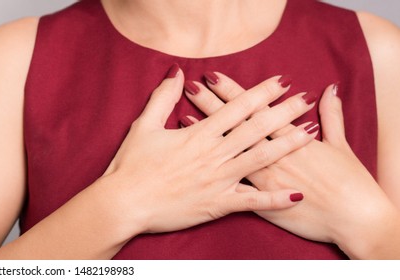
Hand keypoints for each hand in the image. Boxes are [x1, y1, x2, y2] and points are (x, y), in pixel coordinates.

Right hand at [101, 64, 314, 234]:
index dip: (261, 94)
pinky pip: (251, 201)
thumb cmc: (131, 166)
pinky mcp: (217, 204)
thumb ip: (162, 98)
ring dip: (287, 145)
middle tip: (305, 100)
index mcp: (197, 135)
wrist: (124, 203)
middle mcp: (213, 155)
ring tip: (310, 132)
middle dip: (283, 112)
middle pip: (255, 129)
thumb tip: (176, 73)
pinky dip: (274, 199)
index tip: (280, 83)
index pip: (236, 108)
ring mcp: (218, 180)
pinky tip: (295, 194)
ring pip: (260, 159)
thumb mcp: (144, 126)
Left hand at [185, 72, 399, 257]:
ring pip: (229, 150)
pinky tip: (196, 156)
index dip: (233, 92)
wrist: (353, 217)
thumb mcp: (340, 145)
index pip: (254, 110)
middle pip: (236, 125)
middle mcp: (272, 156)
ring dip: (208, 132)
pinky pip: (230, 181)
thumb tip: (327, 90)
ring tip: (186, 112)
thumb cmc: (349, 182)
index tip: (213, 76)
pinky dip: (212, 168)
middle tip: (192, 86)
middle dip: (214, 104)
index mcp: (291, 139)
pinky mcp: (260, 202)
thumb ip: (332, 116)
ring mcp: (264, 178)